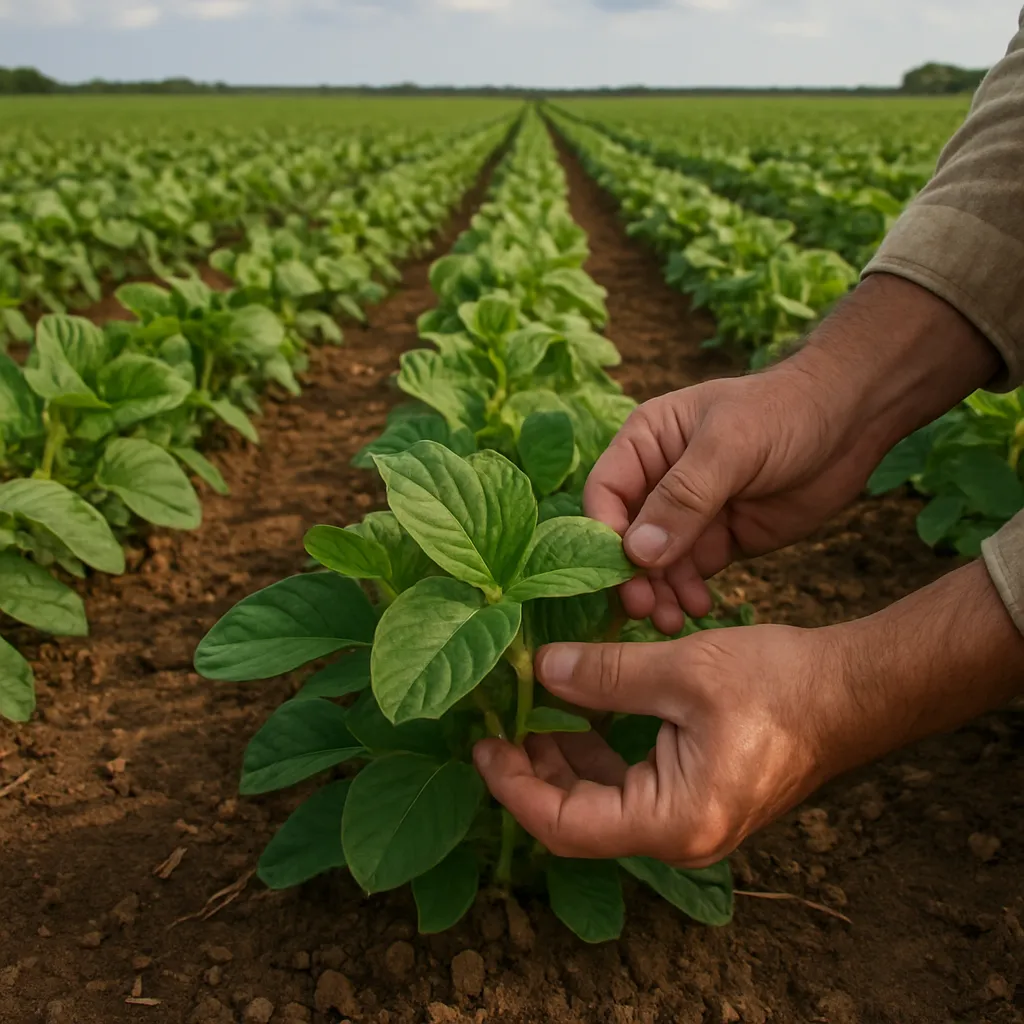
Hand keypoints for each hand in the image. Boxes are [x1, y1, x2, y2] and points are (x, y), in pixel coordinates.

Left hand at [477, 623, 838, 866]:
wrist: (852, 692)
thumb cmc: (779, 684)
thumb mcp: (681, 670)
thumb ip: (605, 675)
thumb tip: (541, 669)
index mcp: (673, 820)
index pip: (565, 825)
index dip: (514, 787)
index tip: (483, 746)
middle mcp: (680, 836)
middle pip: (579, 821)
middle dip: (533, 772)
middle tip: (499, 724)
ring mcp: (692, 821)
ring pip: (604, 804)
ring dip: (565, 762)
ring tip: (532, 713)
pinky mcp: (700, 797)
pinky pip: (632, 788)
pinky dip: (599, 756)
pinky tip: (582, 716)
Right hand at [588, 367, 875, 631]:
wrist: (852, 423)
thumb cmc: (785, 412)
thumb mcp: (731, 447)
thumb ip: (683, 497)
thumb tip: (636, 553)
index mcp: (646, 443)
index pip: (605, 494)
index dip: (604, 535)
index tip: (619, 573)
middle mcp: (658, 480)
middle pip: (625, 536)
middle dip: (631, 575)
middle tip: (644, 608)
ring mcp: (689, 513)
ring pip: (656, 563)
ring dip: (658, 592)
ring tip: (671, 620)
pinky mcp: (719, 539)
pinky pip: (690, 573)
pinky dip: (688, 594)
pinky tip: (701, 607)